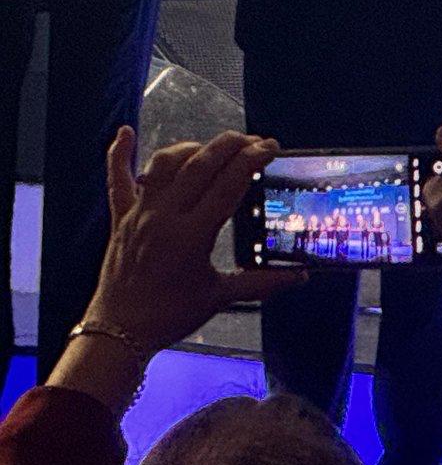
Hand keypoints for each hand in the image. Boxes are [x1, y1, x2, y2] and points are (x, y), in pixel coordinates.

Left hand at [72, 129, 304, 357]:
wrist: (118, 332)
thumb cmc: (169, 316)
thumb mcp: (219, 296)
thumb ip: (262, 283)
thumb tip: (301, 277)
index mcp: (192, 236)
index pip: (228, 184)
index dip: (252, 160)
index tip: (270, 147)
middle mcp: (165, 218)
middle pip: (201, 165)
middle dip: (231, 145)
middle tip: (253, 140)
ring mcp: (140, 214)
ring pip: (165, 164)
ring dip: (192, 148)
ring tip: (214, 148)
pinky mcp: (122, 218)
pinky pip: (117, 180)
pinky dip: (120, 154)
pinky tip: (125, 132)